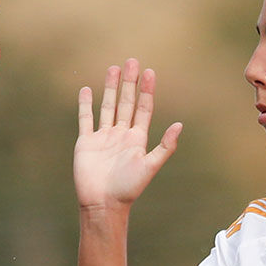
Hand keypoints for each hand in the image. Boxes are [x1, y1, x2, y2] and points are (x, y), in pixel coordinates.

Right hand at [74, 59, 181, 211]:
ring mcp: (103, 137)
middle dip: (129, 83)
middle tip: (132, 61)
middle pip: (126, 103)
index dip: (147, 91)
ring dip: (110, 88)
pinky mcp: (86, 142)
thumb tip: (180, 125)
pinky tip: (86, 89)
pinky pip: (85, 119)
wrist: (103, 204)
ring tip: (113, 69)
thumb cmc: (128, 188)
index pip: (143, 109)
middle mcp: (121, 135)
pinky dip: (85, 105)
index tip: (149, 72)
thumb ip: (165, 147)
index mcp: (137, 139)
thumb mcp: (150, 166)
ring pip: (107, 106)